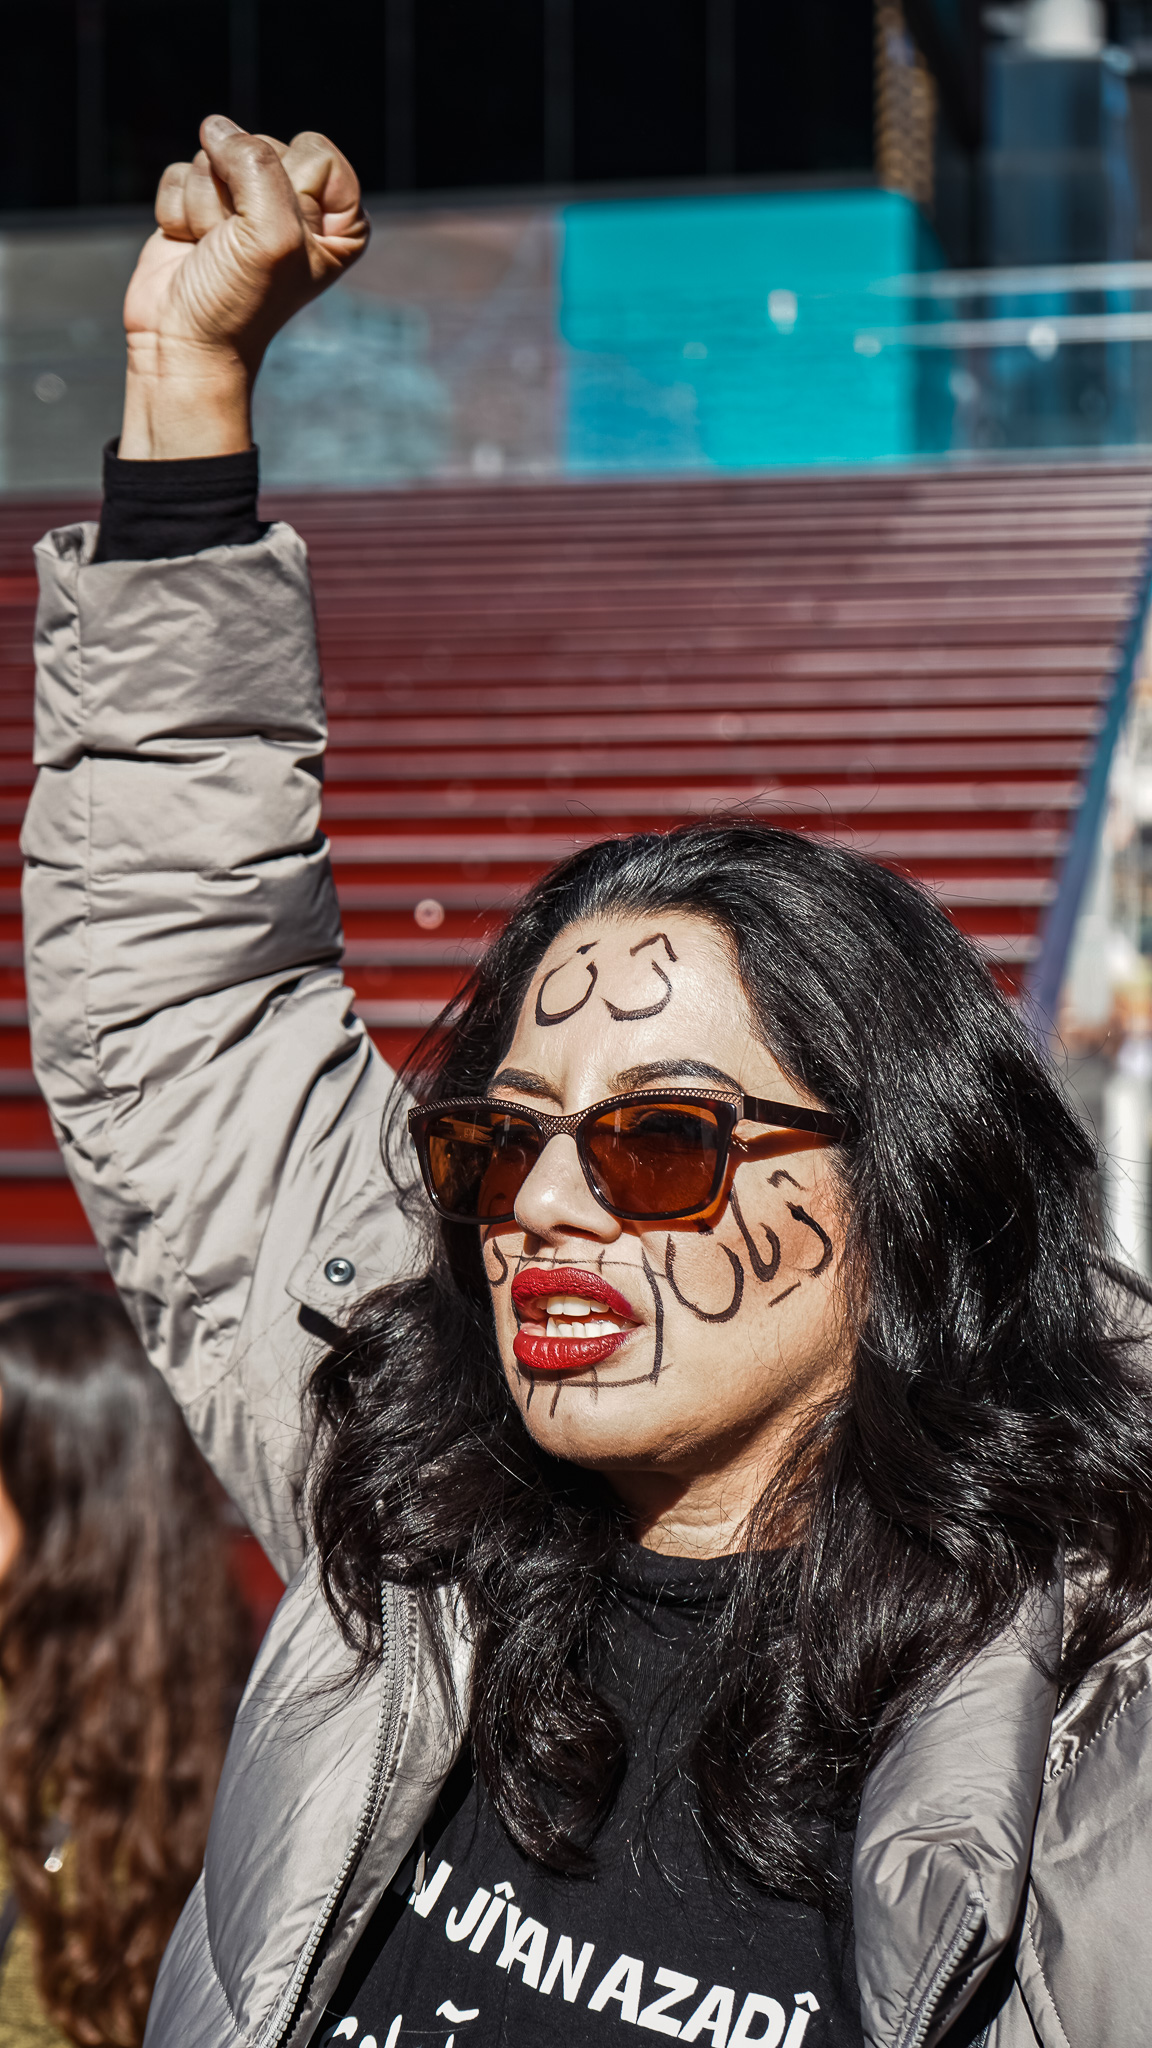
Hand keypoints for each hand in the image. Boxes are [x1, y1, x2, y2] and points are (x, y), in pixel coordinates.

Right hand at [120, 114, 368, 458]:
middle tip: (236, 249)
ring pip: (214, 155)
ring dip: (206, 206)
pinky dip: (178, 209)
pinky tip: (189, 246)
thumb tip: (214, 126)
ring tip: (213, 251)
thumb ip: (255, 163)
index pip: (315, 150)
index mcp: (339, 218)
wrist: (184, 344)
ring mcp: (245, 204)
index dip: (287, 188)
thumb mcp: (270, 233)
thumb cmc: (239, 301)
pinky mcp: (200, 205)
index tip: (278, 238)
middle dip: (238, 197)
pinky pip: (180, 171)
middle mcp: (296, 206)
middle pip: (259, 145)